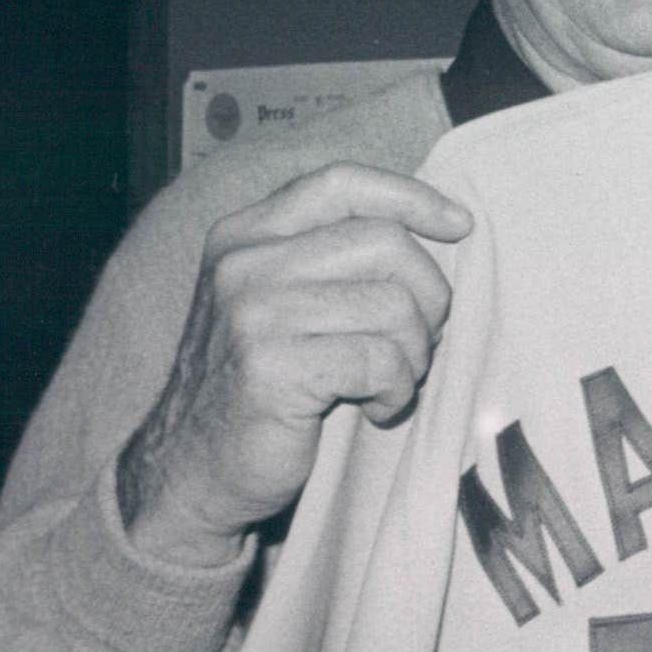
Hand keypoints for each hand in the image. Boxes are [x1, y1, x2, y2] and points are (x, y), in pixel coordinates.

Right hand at [117, 164, 472, 568]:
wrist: (191, 468)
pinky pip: (380, 362)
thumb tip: (434, 232)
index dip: (411, 197)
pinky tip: (375, 409)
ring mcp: (253, 313)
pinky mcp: (271, 368)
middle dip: (428, 296)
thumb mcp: (279, 304)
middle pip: (385, 243)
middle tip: (417, 343)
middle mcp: (244, 263)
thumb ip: (329, 259)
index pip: (341, 183)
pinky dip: (395, 391)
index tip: (460, 226)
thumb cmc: (259, 386)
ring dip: (415, 354)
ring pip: (393, 305)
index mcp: (246, 235)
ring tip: (391, 382)